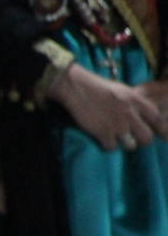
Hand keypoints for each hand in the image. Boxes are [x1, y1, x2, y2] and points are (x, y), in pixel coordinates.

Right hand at [50, 64, 167, 150]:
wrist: (77, 87)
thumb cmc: (98, 87)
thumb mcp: (122, 90)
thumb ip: (134, 102)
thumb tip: (141, 114)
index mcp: (136, 101)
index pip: (156, 119)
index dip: (159, 128)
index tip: (158, 133)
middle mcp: (130, 113)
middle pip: (146, 137)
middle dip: (140, 140)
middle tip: (132, 138)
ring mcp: (117, 125)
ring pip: (131, 145)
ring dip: (124, 144)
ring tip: (116, 139)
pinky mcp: (103, 133)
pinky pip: (112, 148)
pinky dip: (107, 146)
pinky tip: (102, 139)